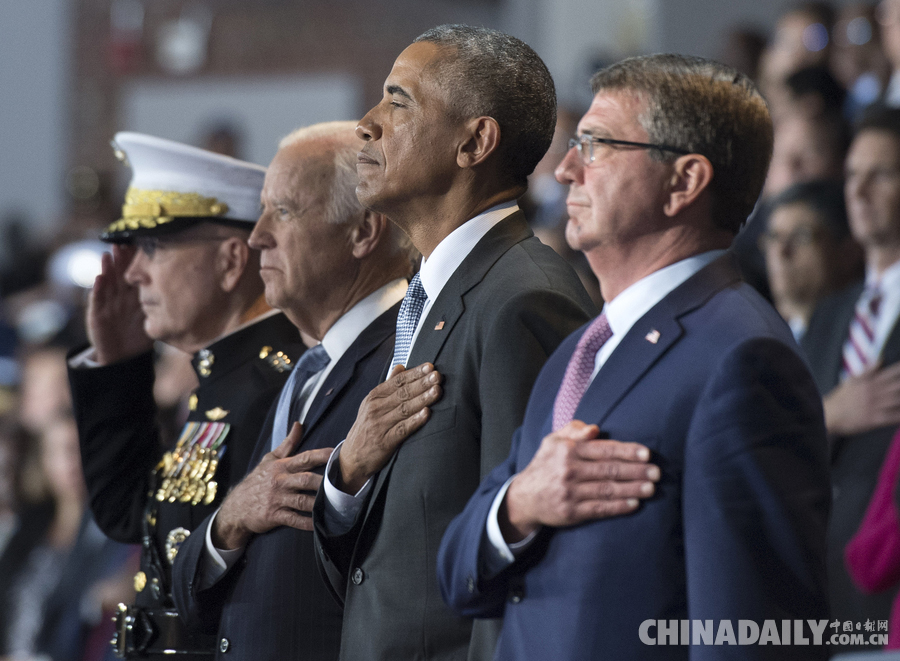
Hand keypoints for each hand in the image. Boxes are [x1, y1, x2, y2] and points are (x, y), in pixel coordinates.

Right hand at [87, 244, 152, 364]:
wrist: (122, 356)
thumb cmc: (139, 335)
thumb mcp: (153, 316)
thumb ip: (163, 303)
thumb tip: (189, 290)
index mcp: (134, 294)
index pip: (136, 273)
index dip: (136, 259)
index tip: (140, 243)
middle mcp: (120, 295)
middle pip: (120, 272)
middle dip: (120, 257)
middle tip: (122, 242)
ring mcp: (108, 302)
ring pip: (107, 281)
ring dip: (107, 268)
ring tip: (108, 254)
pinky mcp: (97, 313)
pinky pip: (97, 300)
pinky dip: (97, 289)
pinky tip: (99, 278)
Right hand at [212, 422, 332, 548]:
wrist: (236, 507)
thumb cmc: (257, 481)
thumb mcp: (270, 460)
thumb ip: (288, 444)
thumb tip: (299, 424)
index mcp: (281, 466)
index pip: (304, 458)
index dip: (322, 456)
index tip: (337, 454)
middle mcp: (280, 481)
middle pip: (306, 479)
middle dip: (323, 482)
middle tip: (342, 483)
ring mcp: (277, 499)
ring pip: (302, 500)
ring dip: (319, 503)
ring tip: (336, 503)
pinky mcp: (274, 515)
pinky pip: (294, 519)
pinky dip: (307, 523)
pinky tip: (319, 523)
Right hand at [338, 363, 441, 493]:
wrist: (352, 458)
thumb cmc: (366, 428)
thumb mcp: (371, 404)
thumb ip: (388, 386)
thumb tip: (401, 366)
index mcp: (374, 397)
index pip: (397, 382)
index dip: (414, 373)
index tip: (430, 366)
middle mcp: (375, 409)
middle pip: (402, 393)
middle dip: (422, 383)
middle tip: (437, 376)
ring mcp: (379, 425)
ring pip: (404, 409)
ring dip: (422, 399)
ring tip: (437, 390)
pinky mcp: (385, 442)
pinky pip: (402, 429)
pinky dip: (415, 421)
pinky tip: (427, 413)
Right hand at [500, 421, 658, 542]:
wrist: (524, 497)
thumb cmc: (545, 465)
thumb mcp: (552, 441)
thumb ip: (573, 430)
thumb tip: (594, 428)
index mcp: (567, 450)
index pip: (603, 449)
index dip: (627, 451)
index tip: (646, 453)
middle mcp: (569, 470)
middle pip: (609, 470)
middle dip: (636, 471)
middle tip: (657, 472)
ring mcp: (570, 492)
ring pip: (607, 490)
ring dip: (632, 489)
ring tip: (651, 488)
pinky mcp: (571, 512)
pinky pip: (600, 509)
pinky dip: (618, 506)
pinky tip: (634, 504)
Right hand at [824, 362, 899, 434]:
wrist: (829, 414)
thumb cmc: (841, 398)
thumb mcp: (852, 380)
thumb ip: (868, 370)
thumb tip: (880, 358)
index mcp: (869, 382)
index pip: (890, 373)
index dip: (899, 370)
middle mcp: (873, 392)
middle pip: (897, 386)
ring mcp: (874, 406)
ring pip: (897, 400)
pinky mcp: (873, 419)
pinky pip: (892, 417)